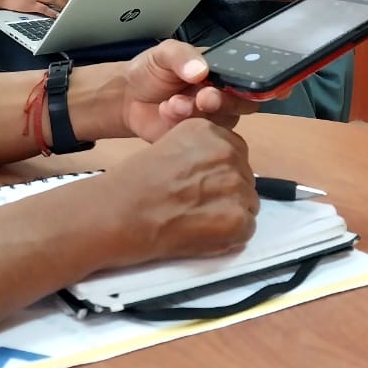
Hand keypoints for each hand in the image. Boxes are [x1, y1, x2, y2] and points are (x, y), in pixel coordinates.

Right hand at [101, 119, 257, 263]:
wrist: (119, 213)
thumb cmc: (133, 184)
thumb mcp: (168, 146)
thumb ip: (198, 153)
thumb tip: (220, 172)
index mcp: (209, 131)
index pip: (235, 151)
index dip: (219, 172)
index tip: (200, 185)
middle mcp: (227, 152)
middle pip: (244, 177)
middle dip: (226, 193)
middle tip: (195, 206)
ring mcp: (235, 185)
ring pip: (248, 204)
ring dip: (228, 214)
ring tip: (195, 220)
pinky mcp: (237, 217)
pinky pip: (247, 229)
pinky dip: (229, 237)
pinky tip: (201, 233)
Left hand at [116, 39, 258, 142]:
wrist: (127, 97)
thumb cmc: (152, 70)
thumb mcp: (165, 53)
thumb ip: (182, 56)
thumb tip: (201, 70)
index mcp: (222, 72)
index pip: (252, 77)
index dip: (267, 84)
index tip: (275, 87)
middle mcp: (224, 96)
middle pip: (243, 103)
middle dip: (226, 100)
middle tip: (204, 96)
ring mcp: (211, 119)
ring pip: (222, 121)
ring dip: (198, 112)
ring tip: (173, 103)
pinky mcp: (197, 138)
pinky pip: (201, 136)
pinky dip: (182, 123)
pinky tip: (165, 111)